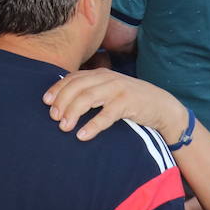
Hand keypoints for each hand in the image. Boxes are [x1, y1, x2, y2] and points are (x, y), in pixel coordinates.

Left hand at [43, 68, 187, 144]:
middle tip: (53, 117)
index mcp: (100, 74)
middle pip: (77, 87)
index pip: (73, 78)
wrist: (163, 106)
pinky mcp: (129, 103)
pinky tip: (82, 135)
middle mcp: (107, 78)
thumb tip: (63, 101)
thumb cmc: (130, 100)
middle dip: (62, 102)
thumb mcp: (109, 90)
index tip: (46, 102)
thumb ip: (90, 90)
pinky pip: (107, 114)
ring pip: (88, 98)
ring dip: (73, 112)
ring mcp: (118, 89)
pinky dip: (93, 125)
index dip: (57, 89)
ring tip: (63, 127)